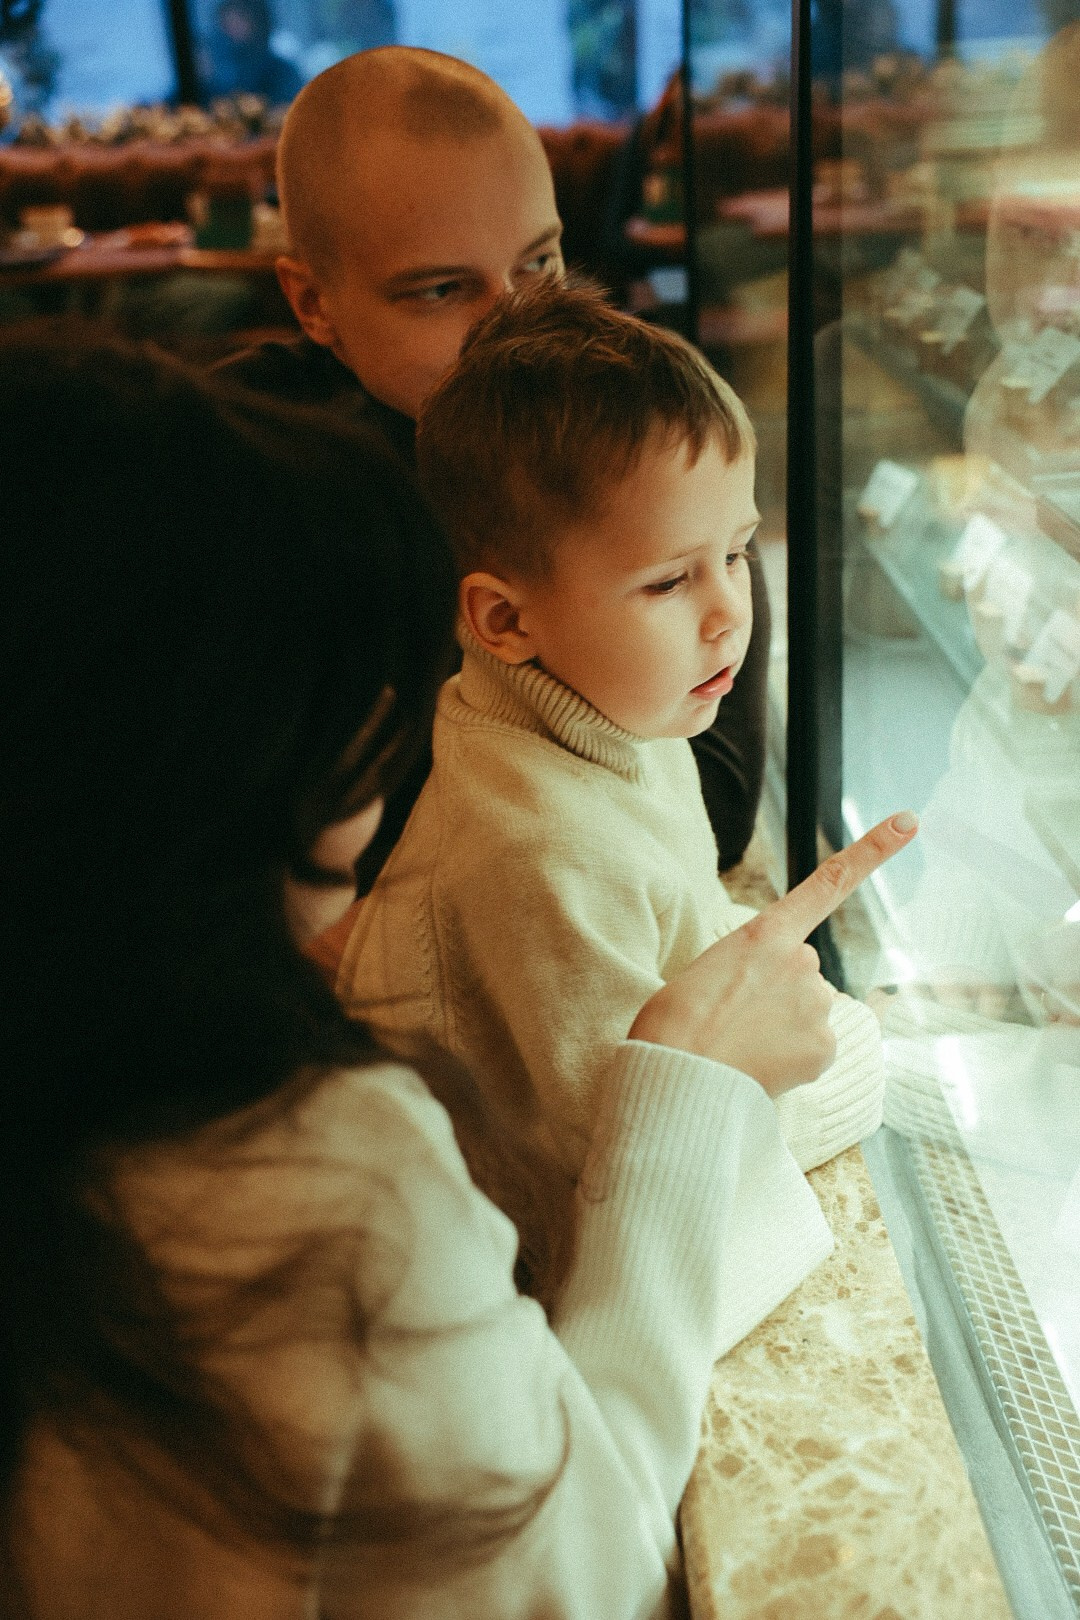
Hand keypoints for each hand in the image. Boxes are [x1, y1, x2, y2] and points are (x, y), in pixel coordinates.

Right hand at [628, 813, 917, 1095]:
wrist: (679, 1077)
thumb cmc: (674, 1026)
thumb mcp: (708, 972)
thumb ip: (753, 971)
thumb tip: (779, 1002)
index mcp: (765, 933)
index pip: (829, 883)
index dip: (874, 851)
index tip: (908, 823)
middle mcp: (803, 960)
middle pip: (802, 973)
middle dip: (778, 995)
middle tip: (734, 1020)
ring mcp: (818, 1003)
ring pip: (809, 1012)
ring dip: (782, 1028)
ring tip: (740, 1045)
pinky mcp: (826, 1046)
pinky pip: (814, 1048)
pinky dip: (792, 1059)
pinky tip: (760, 1065)